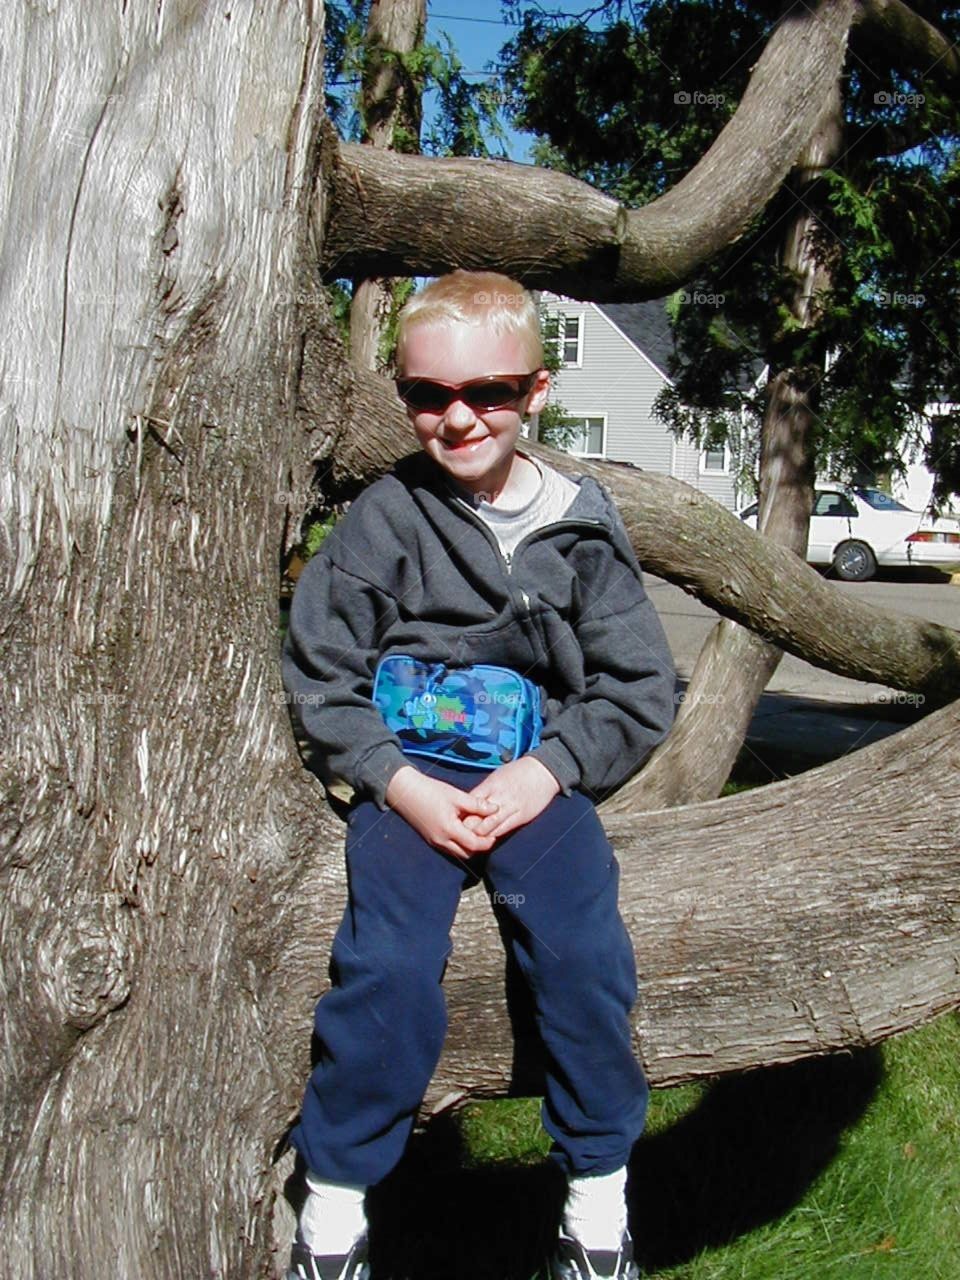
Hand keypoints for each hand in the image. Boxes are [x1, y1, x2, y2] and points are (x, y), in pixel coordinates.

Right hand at [385, 765, 501, 859]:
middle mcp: (441, 840)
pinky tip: (464, 831)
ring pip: (458, 853)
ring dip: (469, 847)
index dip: (487, 841)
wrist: (406, 791)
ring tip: (478, 832)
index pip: (474, 845)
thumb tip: (496, 808)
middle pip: (467, 854)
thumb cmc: (431, 791)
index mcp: (449, 830)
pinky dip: (459, 844)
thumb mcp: (457, 796)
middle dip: (479, 847)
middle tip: (489, 834)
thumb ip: (477, 805)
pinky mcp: (431, 839)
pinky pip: (449, 848)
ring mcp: (434, 842)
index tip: (496, 833)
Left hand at [461, 756, 560, 842]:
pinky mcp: (522, 816)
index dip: (461, 813)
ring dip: (479, 835)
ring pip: (490, 826)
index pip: (470, 803)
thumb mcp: (497, 776)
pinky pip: (504, 829)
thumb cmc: (518, 772)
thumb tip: (468, 802)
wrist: (544, 771)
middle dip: (467, 827)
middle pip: (477, 817)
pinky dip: (494, 835)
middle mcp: (499, 798)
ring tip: (471, 840)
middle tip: (459, 835)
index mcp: (491, 786)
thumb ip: (483, 791)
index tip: (454, 820)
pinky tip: (488, 840)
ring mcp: (511, 808)